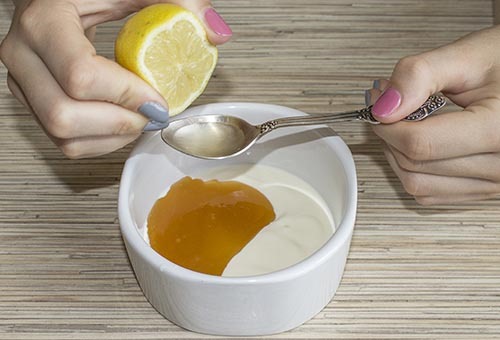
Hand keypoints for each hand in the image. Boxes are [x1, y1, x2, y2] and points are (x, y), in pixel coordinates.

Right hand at [0, 0, 231, 157]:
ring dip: (112, 138)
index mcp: (44, 21)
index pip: (81, 76)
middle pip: (64, 116)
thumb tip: (217, 31)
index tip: (158, 99)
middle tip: (152, 115)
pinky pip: (63, 141)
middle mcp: (24, 55)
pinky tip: (122, 124)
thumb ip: (176, 2)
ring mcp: (23, 82)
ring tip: (140, 120)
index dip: (127, 96)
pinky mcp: (32, 101)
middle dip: (120, 124)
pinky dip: (100, 141)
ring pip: (62, 137)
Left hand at [366, 26, 499, 204]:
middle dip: (389, 133)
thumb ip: (420, 76)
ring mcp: (494, 184)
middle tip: (387, 103)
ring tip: (403, 121)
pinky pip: (429, 193)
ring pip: (417, 184)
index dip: (387, 123)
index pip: (419, 143)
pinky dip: (412, 169)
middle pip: (414, 165)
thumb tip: (383, 108)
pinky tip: (417, 141)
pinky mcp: (483, 191)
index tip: (379, 102)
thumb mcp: (467, 56)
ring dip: (397, 153)